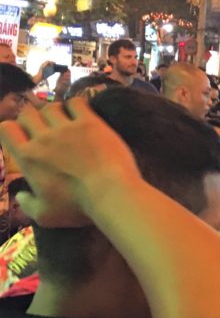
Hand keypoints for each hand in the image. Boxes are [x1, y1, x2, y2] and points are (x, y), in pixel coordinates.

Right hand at [0, 99, 142, 226]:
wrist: (111, 193)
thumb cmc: (78, 207)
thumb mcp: (46, 215)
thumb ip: (28, 204)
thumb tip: (21, 196)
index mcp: (27, 158)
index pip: (6, 128)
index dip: (12, 129)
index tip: (23, 136)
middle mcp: (43, 138)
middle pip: (27, 113)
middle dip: (33, 118)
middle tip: (45, 129)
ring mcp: (67, 128)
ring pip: (51, 106)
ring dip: (55, 112)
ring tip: (65, 122)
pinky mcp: (91, 123)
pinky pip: (77, 102)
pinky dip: (76, 105)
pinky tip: (82, 114)